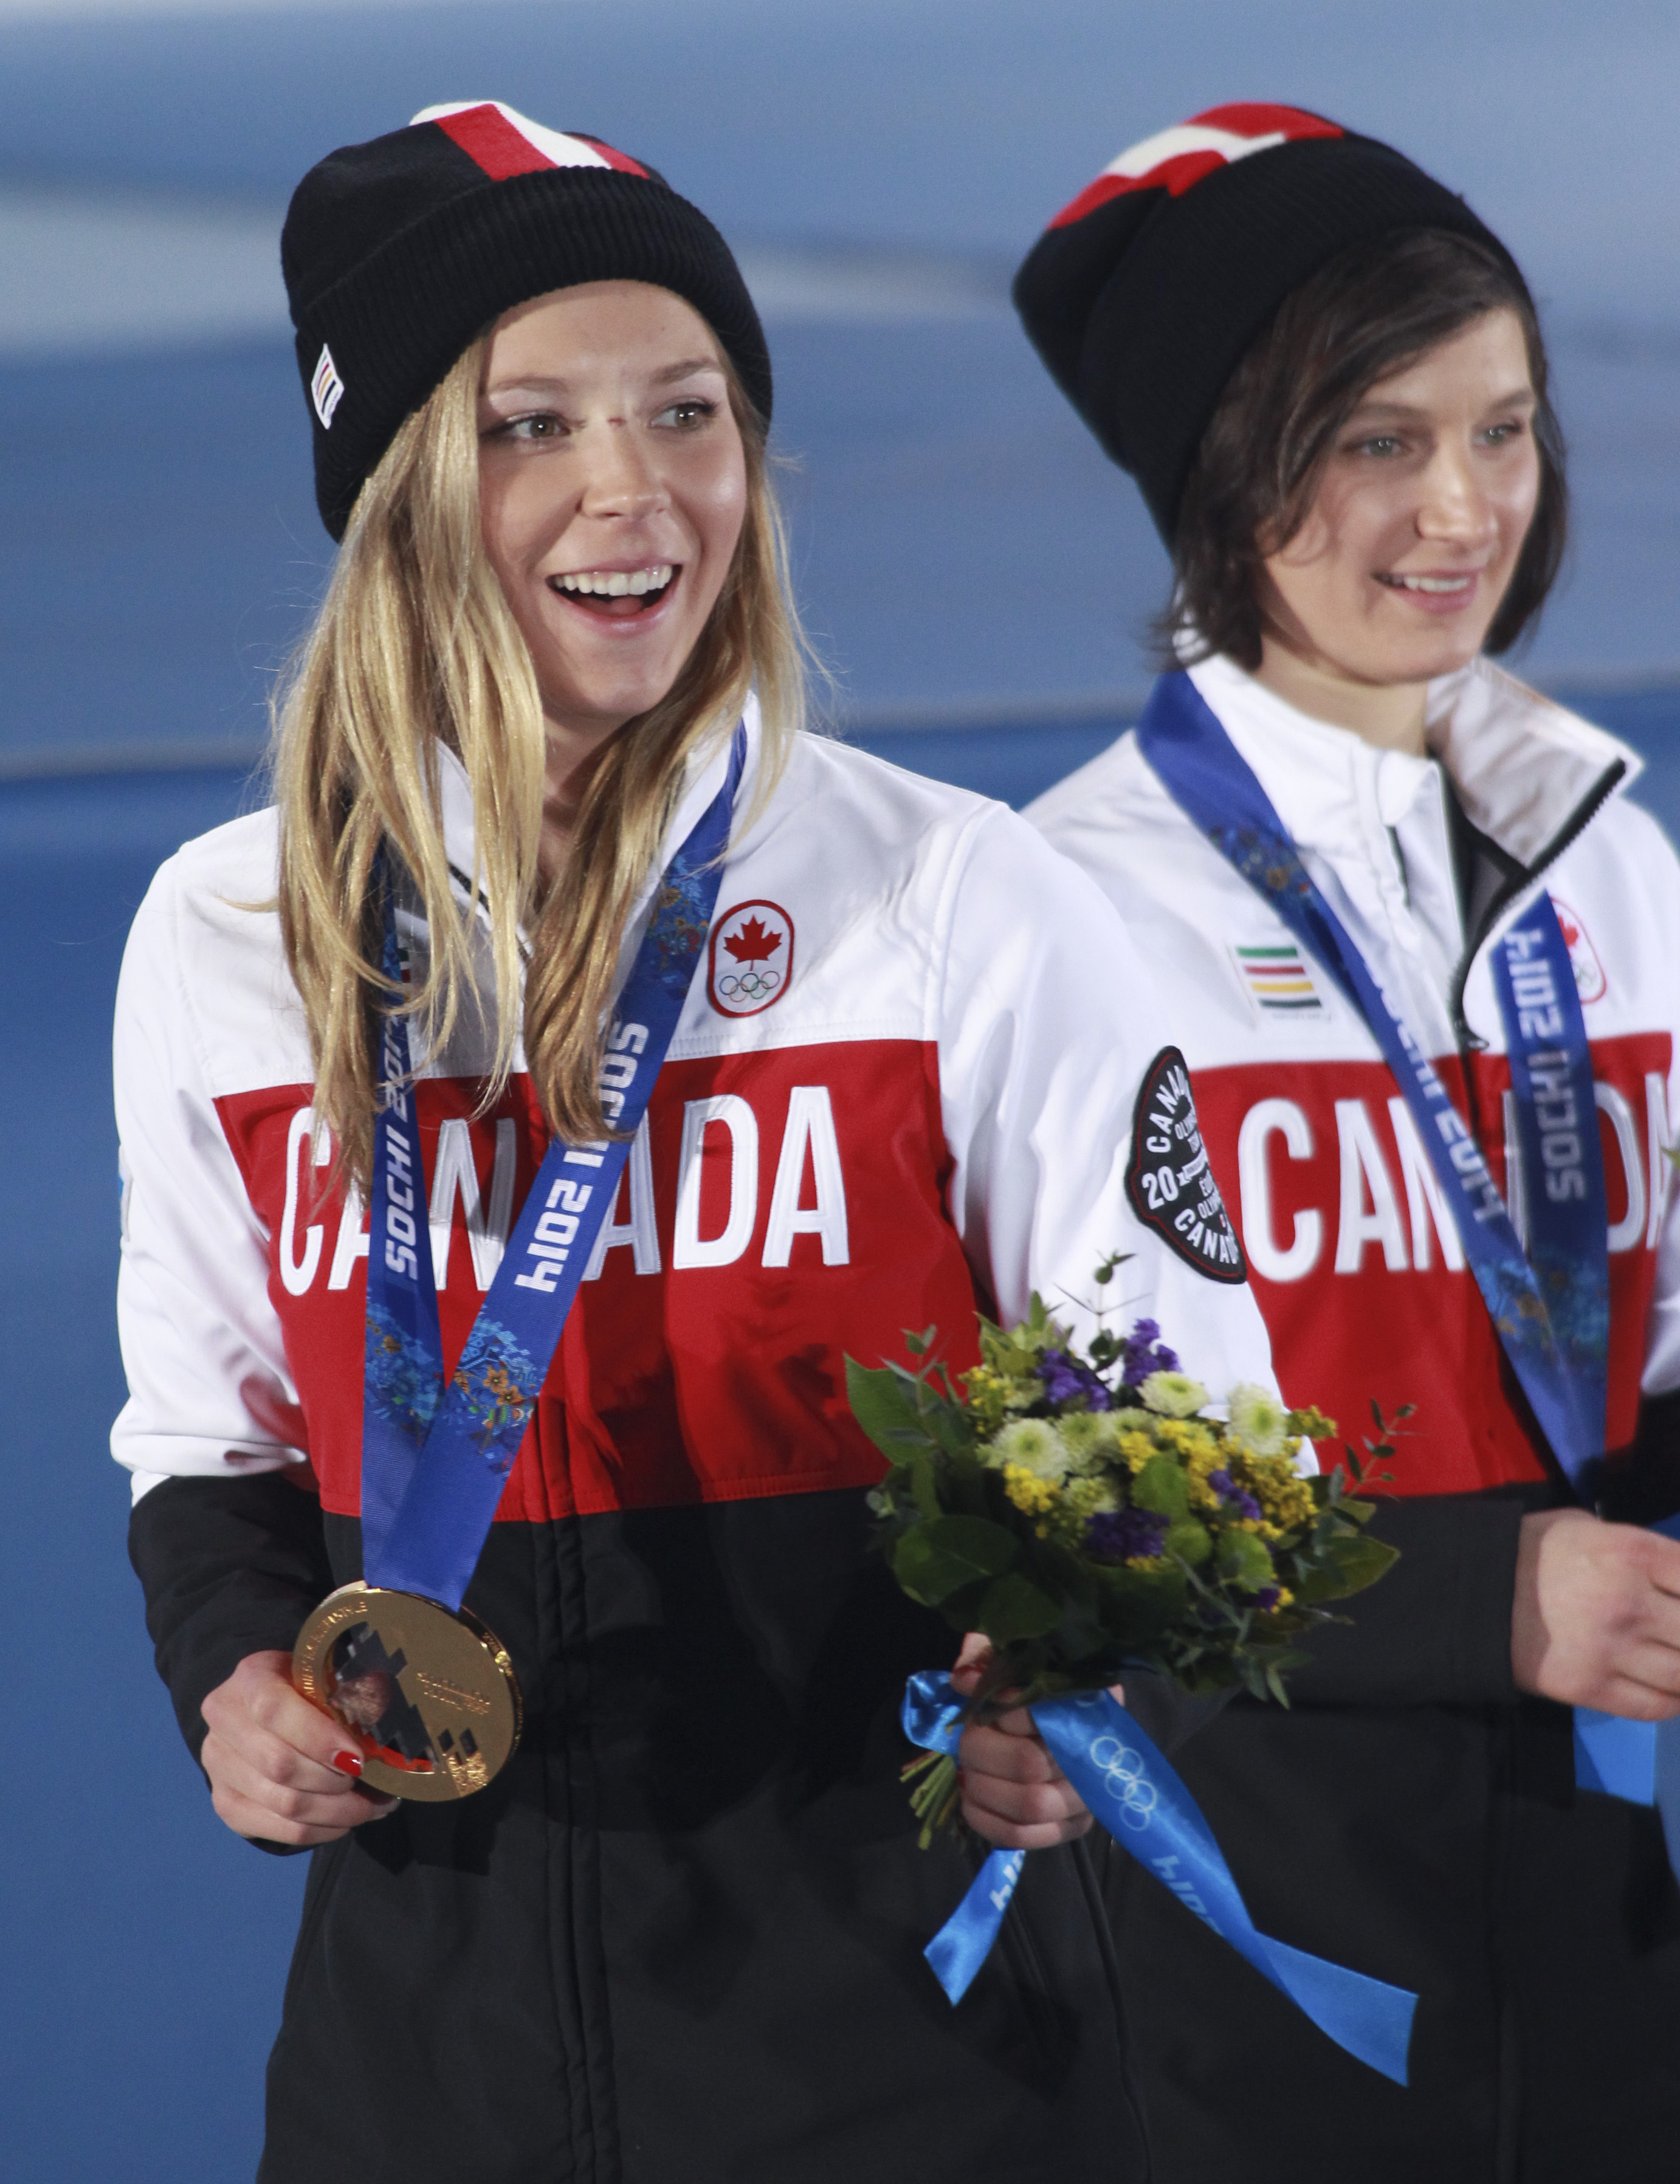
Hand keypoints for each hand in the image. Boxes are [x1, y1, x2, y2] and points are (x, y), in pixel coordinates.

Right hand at [200, 1650, 399, 1845]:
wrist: (260, 1711)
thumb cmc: (305, 1690)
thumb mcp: (323, 1675)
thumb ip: (350, 1690)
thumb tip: (387, 1718)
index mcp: (250, 1678)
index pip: (275, 1710)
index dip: (319, 1738)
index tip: (358, 1758)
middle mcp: (224, 1722)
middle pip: (280, 1766)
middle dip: (335, 1782)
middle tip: (373, 1784)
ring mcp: (219, 1767)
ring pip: (284, 1804)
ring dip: (337, 1812)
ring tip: (372, 1807)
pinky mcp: (226, 1803)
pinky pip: (279, 1830)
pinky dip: (320, 1831)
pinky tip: (345, 1821)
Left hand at [951, 1633, 1121, 1849]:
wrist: (1041, 1721)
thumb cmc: (1019, 1683)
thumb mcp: (1003, 1656)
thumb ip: (984, 1661)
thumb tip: (964, 1680)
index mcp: (1092, 1697)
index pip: (1044, 1711)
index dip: (1003, 1712)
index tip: (981, 1708)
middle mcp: (1099, 1749)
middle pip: (1030, 1762)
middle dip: (982, 1752)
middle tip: (965, 1742)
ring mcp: (1089, 1795)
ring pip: (1029, 1804)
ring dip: (983, 1787)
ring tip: (967, 1770)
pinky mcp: (1071, 1826)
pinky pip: (1024, 1836)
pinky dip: (986, 1820)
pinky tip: (971, 1800)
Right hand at [1511, 1509, 1679, 1718]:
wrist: (1471, 1591)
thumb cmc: (1532, 1550)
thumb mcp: (1585, 1527)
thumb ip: (1637, 1551)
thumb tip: (1674, 1577)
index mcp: (1632, 1553)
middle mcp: (1630, 1602)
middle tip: (1676, 1632)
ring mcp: (1611, 1650)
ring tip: (1673, 1661)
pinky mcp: (1590, 1687)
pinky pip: (1653, 1706)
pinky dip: (1671, 1702)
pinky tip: (1670, 1691)